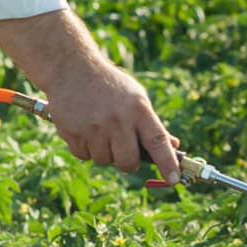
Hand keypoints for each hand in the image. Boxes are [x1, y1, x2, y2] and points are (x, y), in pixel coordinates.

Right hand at [0, 10, 181, 183]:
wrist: (72, 67)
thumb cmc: (110, 86)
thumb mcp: (136, 98)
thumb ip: (152, 124)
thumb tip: (173, 146)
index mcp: (138, 109)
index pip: (157, 142)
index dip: (168, 163)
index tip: (175, 178)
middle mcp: (117, 120)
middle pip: (129, 163)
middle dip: (128, 162)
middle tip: (123, 150)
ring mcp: (93, 127)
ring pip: (104, 161)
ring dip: (104, 152)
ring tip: (99, 129)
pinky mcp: (72, 132)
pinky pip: (84, 156)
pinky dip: (86, 148)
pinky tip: (85, 128)